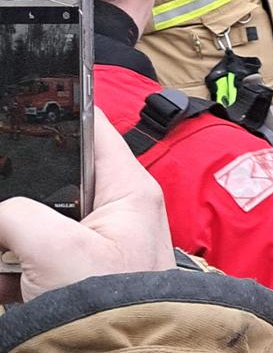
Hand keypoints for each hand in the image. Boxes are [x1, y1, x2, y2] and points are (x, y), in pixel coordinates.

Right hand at [0, 109, 174, 302]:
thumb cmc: (113, 304)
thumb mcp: (55, 247)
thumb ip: (13, 214)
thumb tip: (0, 214)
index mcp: (125, 189)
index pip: (92, 128)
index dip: (56, 110)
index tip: (23, 102)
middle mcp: (113, 211)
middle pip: (51, 176)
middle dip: (17, 188)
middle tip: (5, 196)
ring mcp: (90, 245)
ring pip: (32, 220)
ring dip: (8, 232)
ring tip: (7, 248)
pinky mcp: (70, 277)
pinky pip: (26, 259)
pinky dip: (5, 267)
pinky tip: (0, 275)